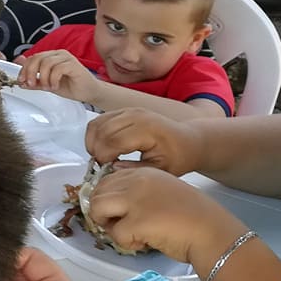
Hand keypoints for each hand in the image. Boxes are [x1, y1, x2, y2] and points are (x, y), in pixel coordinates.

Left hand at [18, 49, 99, 103]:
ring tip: (47, 87)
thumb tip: (21, 82)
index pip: (32, 58)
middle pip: (37, 58)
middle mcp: (58, 54)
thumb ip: (35, 82)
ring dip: (44, 77)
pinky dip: (53, 79)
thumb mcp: (48, 85)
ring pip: (46, 62)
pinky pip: (58, 68)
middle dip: (31, 72)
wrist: (89, 92)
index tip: (21, 80)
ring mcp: (66, 58)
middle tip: (31, 84)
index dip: (24, 69)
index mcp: (51, 57)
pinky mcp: (73, 64)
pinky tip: (55, 86)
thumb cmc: (71, 86)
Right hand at [86, 108, 203, 176]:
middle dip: (96, 151)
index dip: (104, 157)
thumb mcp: (162, 170)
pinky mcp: (123, 111)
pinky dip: (95, 135)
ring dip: (93, 142)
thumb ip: (136, 170)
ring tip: (102, 157)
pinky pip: (99, 120)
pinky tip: (103, 148)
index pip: (114, 140)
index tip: (105, 169)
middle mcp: (135, 115)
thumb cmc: (178, 156)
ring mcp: (128, 110)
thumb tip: (111, 169)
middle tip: (102, 166)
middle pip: (102, 131)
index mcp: (147, 129)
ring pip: (96, 124)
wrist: (188, 140)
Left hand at [86, 166, 243, 268]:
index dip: (107, 199)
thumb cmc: (194, 218)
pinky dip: (126, 243)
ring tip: (131, 234)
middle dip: (103, 213)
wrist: (213, 233)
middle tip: (122, 227)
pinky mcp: (136, 221)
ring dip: (110, 226)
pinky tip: (145, 242)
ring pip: (97, 209)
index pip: (107, 180)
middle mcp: (136, 181)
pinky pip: (115, 233)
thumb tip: (115, 206)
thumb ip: (140, 192)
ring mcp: (135, 199)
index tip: (117, 212)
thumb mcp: (164, 192)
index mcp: (145, 172)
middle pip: (97, 194)